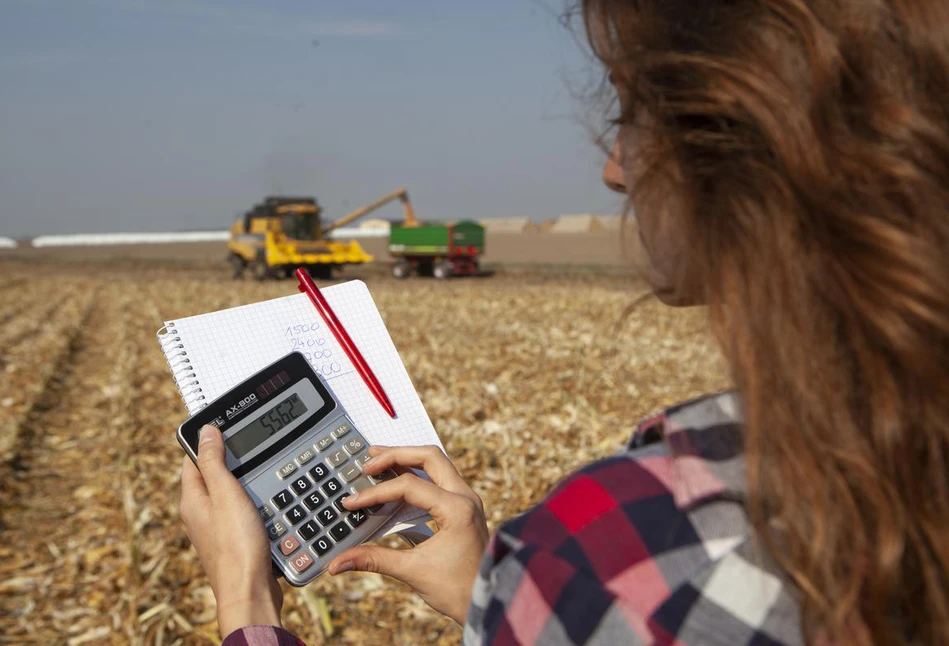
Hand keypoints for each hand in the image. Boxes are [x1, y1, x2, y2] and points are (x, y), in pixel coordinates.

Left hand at [179, 425, 282, 635]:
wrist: (250, 590)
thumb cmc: (236, 546)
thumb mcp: (225, 493)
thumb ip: (214, 462)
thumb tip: (205, 432)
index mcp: (193, 499)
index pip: (194, 458)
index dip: (208, 440)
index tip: (226, 425)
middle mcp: (201, 513)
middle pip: (215, 475)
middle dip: (234, 461)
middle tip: (254, 447)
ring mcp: (218, 528)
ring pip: (233, 494)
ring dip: (249, 483)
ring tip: (267, 472)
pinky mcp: (235, 540)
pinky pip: (246, 512)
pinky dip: (258, 503)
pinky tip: (273, 502)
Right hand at [328, 445, 488, 624]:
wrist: (488, 603)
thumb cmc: (457, 591)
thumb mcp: (412, 572)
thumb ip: (373, 560)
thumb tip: (336, 564)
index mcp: (457, 509)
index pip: (410, 486)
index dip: (376, 492)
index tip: (352, 502)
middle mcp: (466, 497)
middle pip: (429, 457)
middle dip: (396, 455)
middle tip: (367, 460)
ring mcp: (468, 500)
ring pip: (437, 463)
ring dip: (407, 459)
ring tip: (378, 460)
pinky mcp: (464, 507)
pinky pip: (440, 478)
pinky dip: (417, 474)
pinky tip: (396, 481)